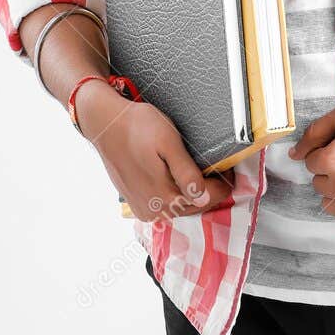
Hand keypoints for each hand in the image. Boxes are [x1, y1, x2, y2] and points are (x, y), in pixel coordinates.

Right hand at [75, 83, 234, 222]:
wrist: (106, 124)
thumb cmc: (137, 127)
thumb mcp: (168, 142)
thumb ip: (186, 173)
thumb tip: (203, 197)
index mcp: (164, 197)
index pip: (208, 198)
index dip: (222, 183)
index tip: (228, 168)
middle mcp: (154, 210)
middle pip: (195, 206)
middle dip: (210, 190)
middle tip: (220, 169)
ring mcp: (144, 209)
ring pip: (181, 207)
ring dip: (194, 194)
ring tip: (202, 173)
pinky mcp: (136, 203)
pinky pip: (165, 205)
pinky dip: (177, 195)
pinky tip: (180, 179)